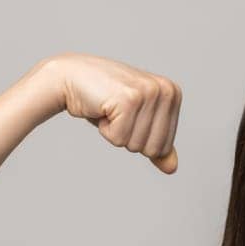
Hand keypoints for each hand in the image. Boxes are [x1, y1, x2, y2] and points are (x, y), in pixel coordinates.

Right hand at [45, 53, 181, 173]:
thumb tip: (172, 168)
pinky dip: (106, 130)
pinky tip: (103, 108)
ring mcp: (148, 93)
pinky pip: (120, 138)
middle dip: (129, 138)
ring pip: (136, 145)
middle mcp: (166, 90)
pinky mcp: (129, 100)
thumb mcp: (136, 121)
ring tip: (110, 109)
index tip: (127, 115)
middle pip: (153, 148)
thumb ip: (156, 142)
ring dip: (116, 133)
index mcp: (172, 94)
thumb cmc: (104, 99)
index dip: (139, 138)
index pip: (164, 146)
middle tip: (117, 113)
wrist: (72, 77)